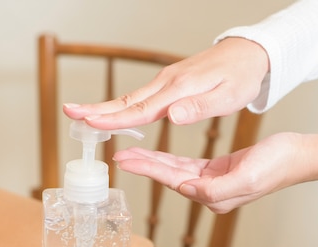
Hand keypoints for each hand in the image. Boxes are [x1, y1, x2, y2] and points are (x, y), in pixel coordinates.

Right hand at [63, 37, 268, 129]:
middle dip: (96, 108)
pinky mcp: (169, 83)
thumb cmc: (240, 77)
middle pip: (126, 101)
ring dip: (105, 108)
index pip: (140, 109)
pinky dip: (123, 106)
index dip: (112, 118)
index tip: (88, 121)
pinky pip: (141, 97)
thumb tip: (171, 117)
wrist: (248, 54)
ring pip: (131, 99)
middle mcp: (167, 83)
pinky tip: (115, 113)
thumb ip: (200, 107)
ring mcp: (166, 81)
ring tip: (83, 115)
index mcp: (178, 89)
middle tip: (69, 112)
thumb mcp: (228, 96)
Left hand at [113, 132, 302, 213]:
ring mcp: (212, 183)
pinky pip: (186, 165)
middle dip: (143, 165)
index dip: (147, 169)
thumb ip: (216, 190)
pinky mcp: (216, 171)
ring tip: (130, 154)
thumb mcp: (247, 178)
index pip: (173, 181)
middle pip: (168, 177)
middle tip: (119, 156)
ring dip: (152, 161)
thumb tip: (187, 190)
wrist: (298, 155)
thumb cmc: (277, 165)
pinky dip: (169, 158)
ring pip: (174, 170)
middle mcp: (210, 193)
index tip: (125, 161)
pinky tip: (155, 154)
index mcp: (214, 197)